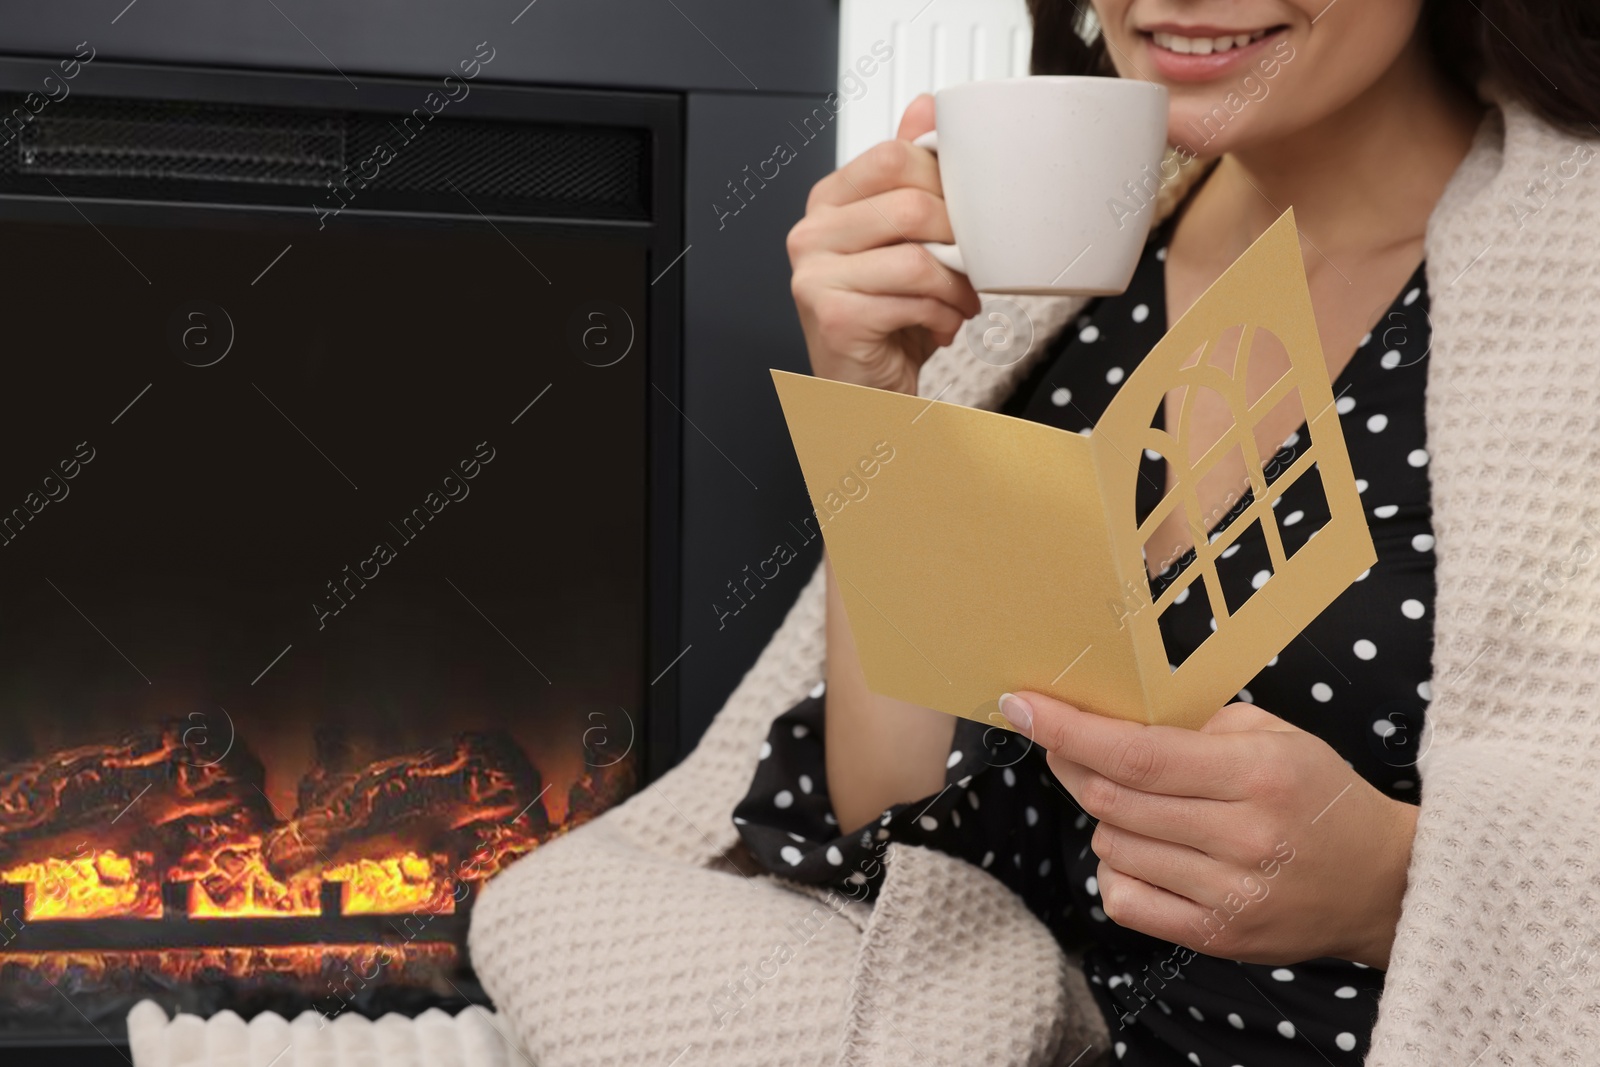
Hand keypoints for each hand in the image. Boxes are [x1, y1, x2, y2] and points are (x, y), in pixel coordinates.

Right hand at [788, 93, 982, 394]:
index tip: (959, 215)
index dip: (942, 182)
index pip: (891, 157)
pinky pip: (914, 302)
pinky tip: (940, 327)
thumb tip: (926, 107)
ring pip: (918, 258)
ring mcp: (815, 277)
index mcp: (827, 204)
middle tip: (968, 265)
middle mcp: (810, 236)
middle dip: (957, 239)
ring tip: (959, 302)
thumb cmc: (885, 318)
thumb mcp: (900, 239)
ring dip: (957, 287)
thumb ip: (908, 175)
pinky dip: (943, 318)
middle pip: (909, 205)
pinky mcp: (834, 317)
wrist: (865, 391)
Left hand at [998, 691, 1417, 968]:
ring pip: (1113, 845)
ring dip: (1105, 816)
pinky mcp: (1218, 937)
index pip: (1136, 753)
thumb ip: (1197, 724)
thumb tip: (1113, 715)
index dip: (1069, 729)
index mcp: (1258, 774)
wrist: (1384, 885)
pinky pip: (1125, 899)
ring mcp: (1229, 893)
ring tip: (1141, 803)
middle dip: (1070, 763)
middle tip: (1062, 741)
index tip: (1022, 706)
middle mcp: (1243, 836)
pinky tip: (1145, 851)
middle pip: (1113, 798)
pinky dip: (1117, 868)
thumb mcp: (1276, 737)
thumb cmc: (1322, 798)